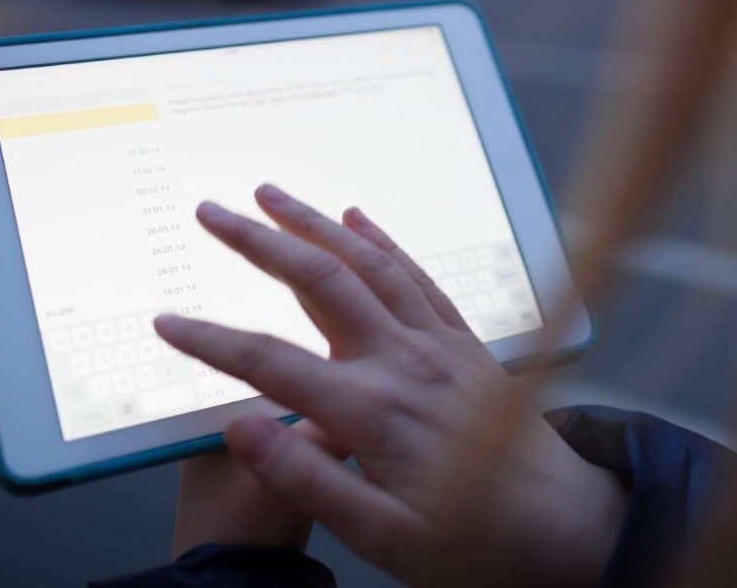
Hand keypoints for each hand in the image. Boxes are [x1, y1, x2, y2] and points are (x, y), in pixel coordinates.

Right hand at [155, 184, 624, 586]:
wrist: (568, 525)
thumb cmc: (478, 541)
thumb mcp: (385, 537)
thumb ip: (309, 481)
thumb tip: (240, 429)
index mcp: (373, 410)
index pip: (271, 362)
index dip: (212, 340)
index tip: (168, 320)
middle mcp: (405, 361)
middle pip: (319, 282)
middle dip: (260, 241)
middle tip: (214, 211)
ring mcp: (440, 345)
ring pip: (369, 264)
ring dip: (317, 224)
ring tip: (273, 195)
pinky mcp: (466, 344)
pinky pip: (419, 278)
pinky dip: (384, 243)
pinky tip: (360, 220)